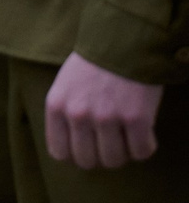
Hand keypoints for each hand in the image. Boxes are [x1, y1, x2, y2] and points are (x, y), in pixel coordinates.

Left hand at [44, 52, 162, 167]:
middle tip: (112, 142)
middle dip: (101, 156)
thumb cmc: (94, 65)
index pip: (60, 153)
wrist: (124, 41)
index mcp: (56, 106)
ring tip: (127, 136)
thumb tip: (71, 150)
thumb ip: (65, 114)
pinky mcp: (136, 119)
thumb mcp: (64, 86)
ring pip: (114, 160)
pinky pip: (141, 152)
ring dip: (124, 152)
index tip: (89, 147)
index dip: (77, 154)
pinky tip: (144, 133)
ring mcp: (107, 118)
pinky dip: (145, 146)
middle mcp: (78, 114)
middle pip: (88, 161)